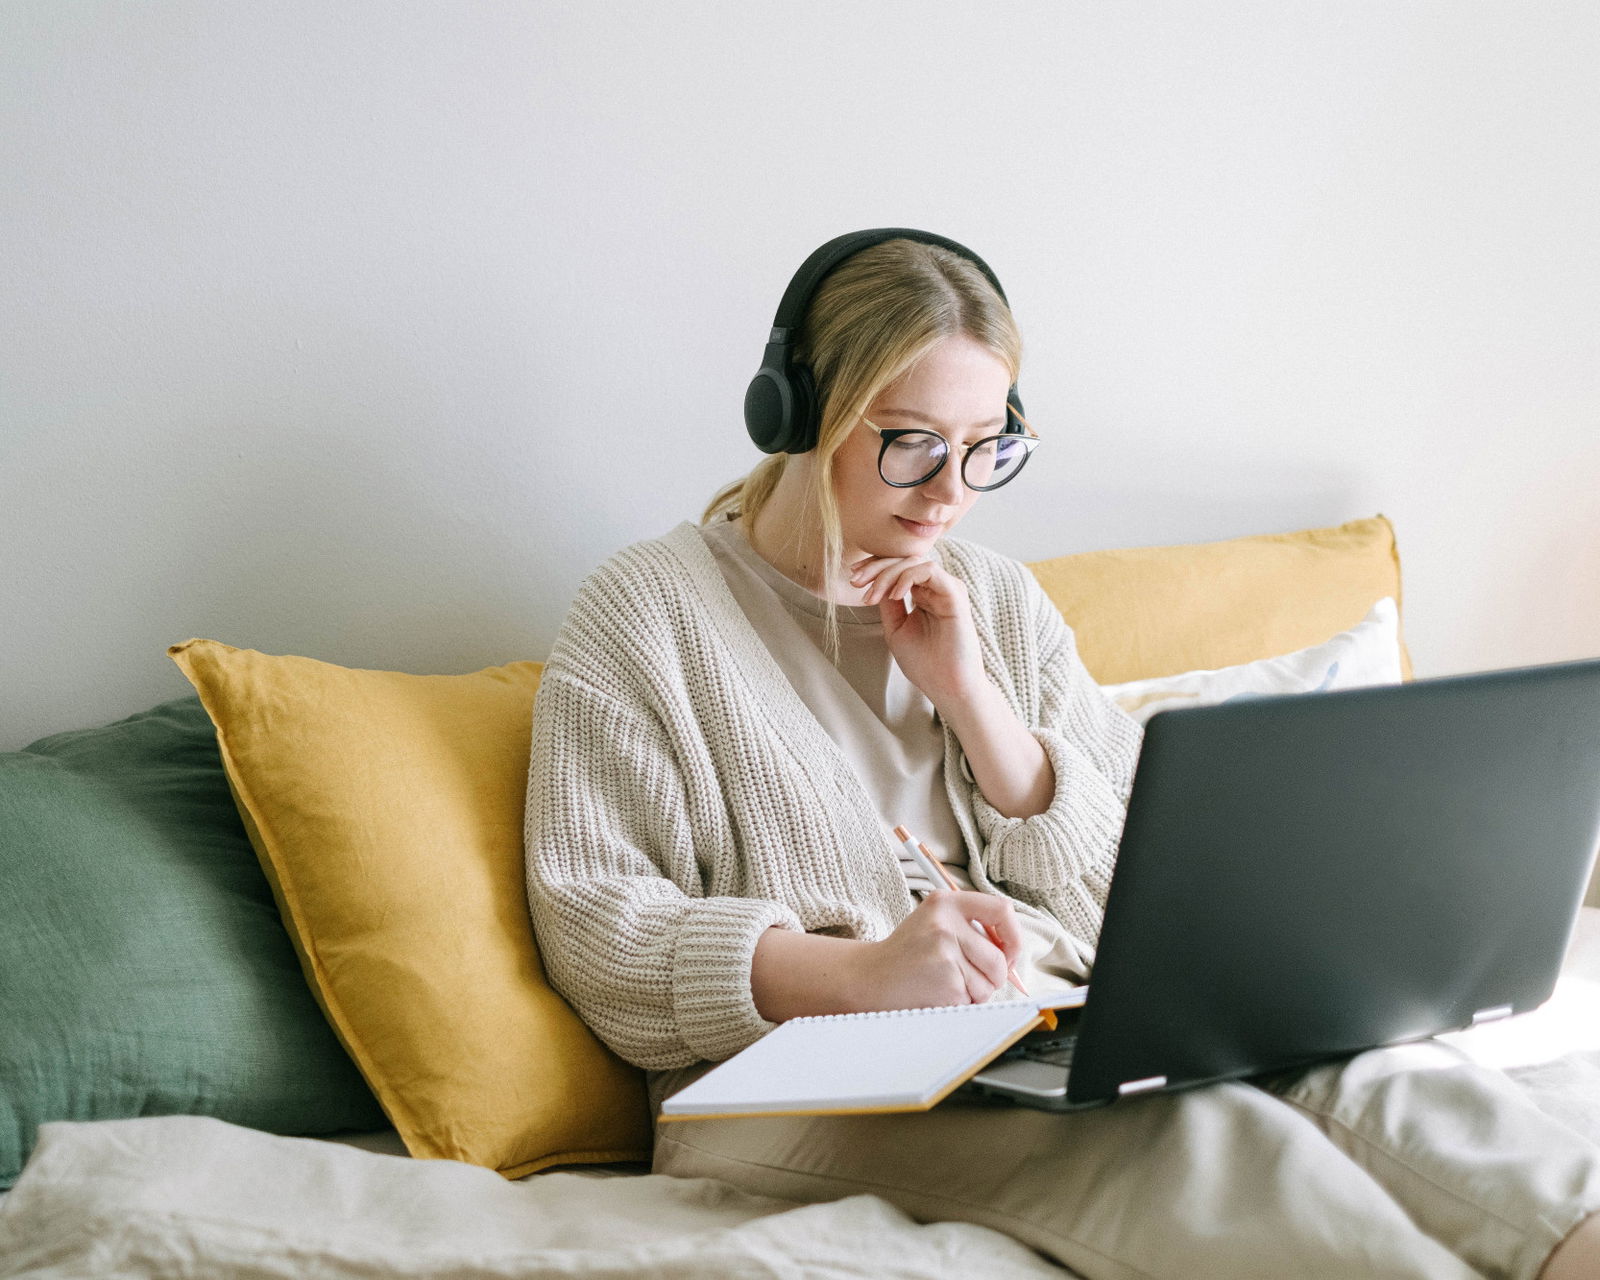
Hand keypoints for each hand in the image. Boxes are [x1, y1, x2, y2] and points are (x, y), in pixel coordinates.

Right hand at [847, 890, 1023, 1010]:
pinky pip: (973, 999)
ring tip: (947, 983)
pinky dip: (961, 1003)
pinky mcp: (946, 982)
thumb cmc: (908, 953)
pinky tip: (938, 993)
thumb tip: (1013, 952)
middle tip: (968, 977)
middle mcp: (946, 924)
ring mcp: (945, 953)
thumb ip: (972, 928)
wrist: (870, 977)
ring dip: (976, 992)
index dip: (1013, 936)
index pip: (1002, 910)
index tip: (1007, 952)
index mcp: (946, 903)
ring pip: (990, 983)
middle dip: (993, 976)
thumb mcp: (935, 923)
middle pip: (999, 958)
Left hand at [848, 553, 986, 707]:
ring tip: (872, 595)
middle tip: (856, 581)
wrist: (947, 687)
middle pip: (904, 560)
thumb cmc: (925, 664)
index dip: (875, 568)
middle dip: (876, 567)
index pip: (899, 568)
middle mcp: (936, 588)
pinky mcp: (955, 594)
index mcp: (923, 595)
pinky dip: (907, 577)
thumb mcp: (896, 629)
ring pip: (914, 561)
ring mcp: (946, 589)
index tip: (853, 578)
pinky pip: (929, 570)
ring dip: (887, 574)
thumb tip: (875, 581)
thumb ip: (888, 604)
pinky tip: (894, 595)